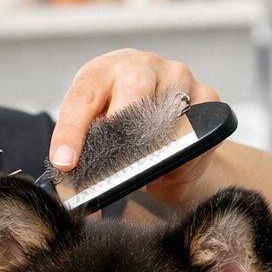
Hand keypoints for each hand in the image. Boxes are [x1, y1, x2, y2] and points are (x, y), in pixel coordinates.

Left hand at [49, 49, 221, 206]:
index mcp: (102, 73)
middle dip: (123, 125)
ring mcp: (176, 76)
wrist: (162, 134)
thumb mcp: (97, 140)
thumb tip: (85, 204)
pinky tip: (175, 161)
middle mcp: (140, 66)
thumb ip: (87, 162)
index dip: (71, 131)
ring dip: (157, 139)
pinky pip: (200, 121)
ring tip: (146, 165)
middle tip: (115, 161)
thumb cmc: (121, 132)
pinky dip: (187, 147)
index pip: (82, 97)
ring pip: (170, 104)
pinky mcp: (207, 94)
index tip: (65, 162)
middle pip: (134, 85)